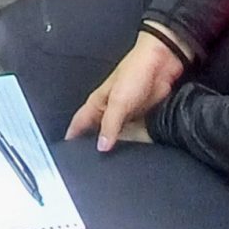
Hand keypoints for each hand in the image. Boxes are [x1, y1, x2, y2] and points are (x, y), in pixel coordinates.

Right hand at [67, 32, 183, 151]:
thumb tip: (101, 147)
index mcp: (97, 103)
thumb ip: (109, 125)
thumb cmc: (135, 72)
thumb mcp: (118, 101)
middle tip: (90, 165)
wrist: (162, 64)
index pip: (79, 123)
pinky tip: (132, 152)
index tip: (67, 154)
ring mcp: (125, 114)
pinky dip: (131, 143)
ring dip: (114, 146)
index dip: (72, 136)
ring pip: (115, 135)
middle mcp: (109, 110)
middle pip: (96, 132)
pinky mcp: (141, 117)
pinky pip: (133, 134)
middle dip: (93, 146)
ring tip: (111, 163)